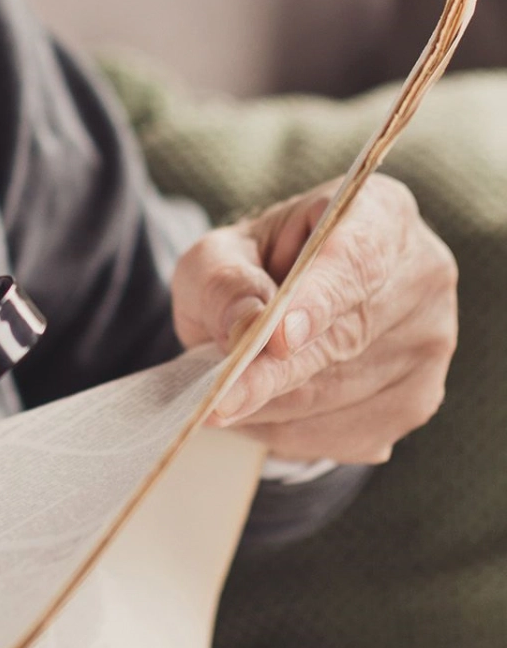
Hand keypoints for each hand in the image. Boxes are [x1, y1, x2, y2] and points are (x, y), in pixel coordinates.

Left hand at [170, 175, 457, 463]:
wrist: (284, 305)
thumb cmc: (251, 269)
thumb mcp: (217, 258)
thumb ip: (223, 284)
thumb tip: (246, 329)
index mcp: (379, 214)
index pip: (356, 260)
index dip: (319, 301)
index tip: (279, 338)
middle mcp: (423, 275)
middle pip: (348, 337)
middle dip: (276, 374)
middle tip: (217, 401)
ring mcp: (430, 343)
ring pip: (343, 395)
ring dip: (274, 407)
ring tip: (225, 399)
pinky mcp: (418, 401)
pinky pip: (346, 433)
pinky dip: (291, 432)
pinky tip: (260, 413)